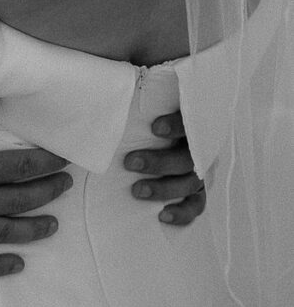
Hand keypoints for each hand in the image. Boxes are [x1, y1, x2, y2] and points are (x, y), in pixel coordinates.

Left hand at [124, 110, 205, 224]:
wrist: (159, 139)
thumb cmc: (149, 118)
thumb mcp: (144, 103)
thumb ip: (135, 100)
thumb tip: (105, 91)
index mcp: (190, 122)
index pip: (190, 121)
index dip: (176, 125)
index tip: (155, 127)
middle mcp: (199, 148)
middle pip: (187, 157)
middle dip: (159, 162)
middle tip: (130, 162)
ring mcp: (200, 171)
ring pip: (189, 182)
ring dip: (163, 188)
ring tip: (137, 190)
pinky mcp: (197, 191)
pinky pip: (195, 205)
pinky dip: (182, 213)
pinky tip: (162, 215)